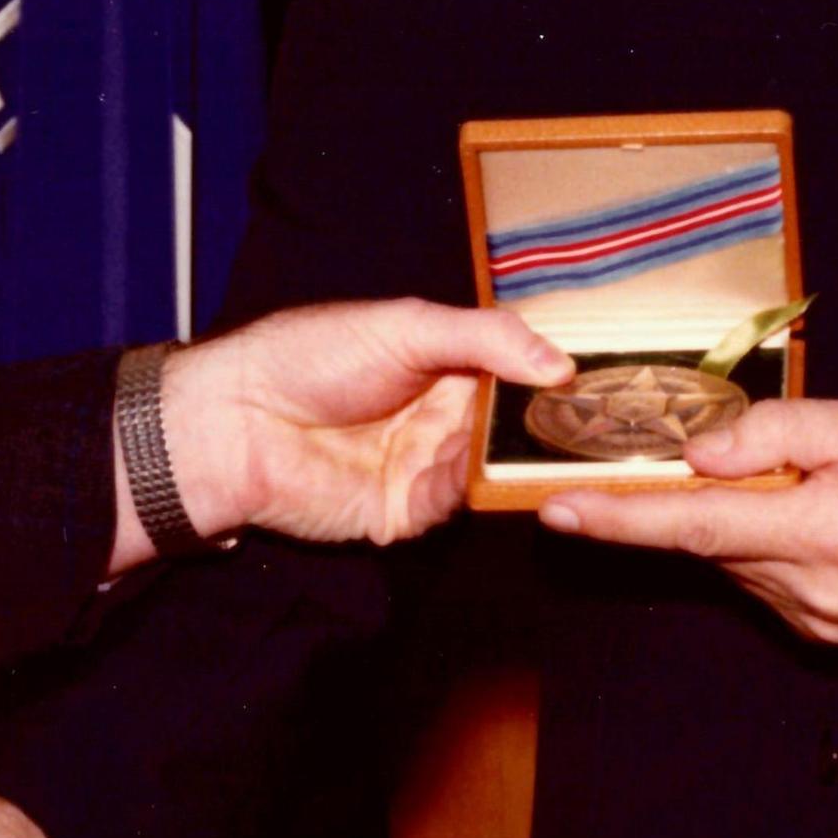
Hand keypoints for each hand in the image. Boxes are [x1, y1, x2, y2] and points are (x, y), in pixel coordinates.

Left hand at [142, 300, 571, 556]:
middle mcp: (441, 416)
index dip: (553, 377)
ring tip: (552, 445)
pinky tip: (487, 473)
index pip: (515, 370)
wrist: (236, 425)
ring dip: (515, 460)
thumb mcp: (403, 325)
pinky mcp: (406, 512)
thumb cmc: (308, 357)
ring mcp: (425, 466)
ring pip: (494, 469)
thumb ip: (484, 337)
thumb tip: (559, 362)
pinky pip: (457, 507)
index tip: (601, 380)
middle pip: (514, 426)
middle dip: (547, 427)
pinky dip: (474, 491)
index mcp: (443, 362)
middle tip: (595, 423)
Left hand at [534, 396, 837, 642]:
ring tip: (813, 481)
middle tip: (725, 451)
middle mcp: (818, 593)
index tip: (557, 510)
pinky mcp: (831, 637)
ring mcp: (824, 624)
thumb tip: (700, 450)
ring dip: (742, 518)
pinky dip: (768, 543)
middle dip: (693, 495)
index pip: (697, 526)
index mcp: (831, 533)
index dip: (620, 519)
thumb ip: (781, 430)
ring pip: (736, 561)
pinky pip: (766, 581)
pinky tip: (821, 516)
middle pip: (711, 542)